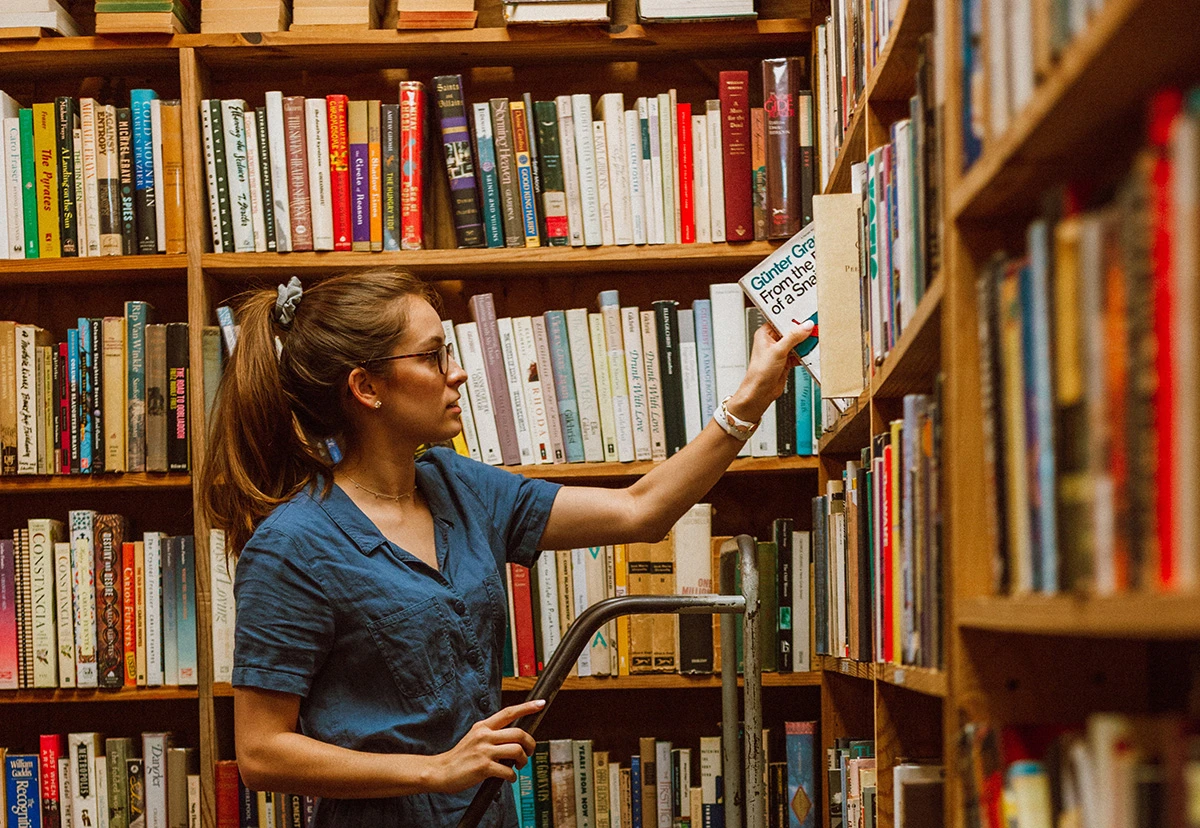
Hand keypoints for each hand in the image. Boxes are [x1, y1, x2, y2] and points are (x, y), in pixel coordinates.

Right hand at [427, 699, 543, 792]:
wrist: (440, 771)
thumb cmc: (461, 757)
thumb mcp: (474, 738)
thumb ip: (492, 735)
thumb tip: (515, 739)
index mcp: (483, 726)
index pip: (508, 713)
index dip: (527, 708)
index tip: (541, 704)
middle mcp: (484, 735)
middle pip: (519, 734)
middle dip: (530, 744)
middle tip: (530, 752)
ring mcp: (484, 751)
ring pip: (517, 750)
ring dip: (523, 761)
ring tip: (519, 766)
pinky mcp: (483, 767)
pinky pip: (508, 771)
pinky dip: (512, 777)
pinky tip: (509, 778)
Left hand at [727, 321, 813, 422]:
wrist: (760, 393)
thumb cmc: (759, 373)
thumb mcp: (778, 351)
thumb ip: (793, 337)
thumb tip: (805, 326)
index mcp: (765, 333)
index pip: (782, 320)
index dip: (794, 318)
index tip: (807, 316)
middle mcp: (772, 341)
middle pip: (791, 331)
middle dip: (803, 331)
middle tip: (815, 328)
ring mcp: (780, 351)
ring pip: (797, 343)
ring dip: (805, 343)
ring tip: (815, 340)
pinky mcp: (787, 361)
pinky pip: (799, 354)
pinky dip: (806, 354)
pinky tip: (812, 353)